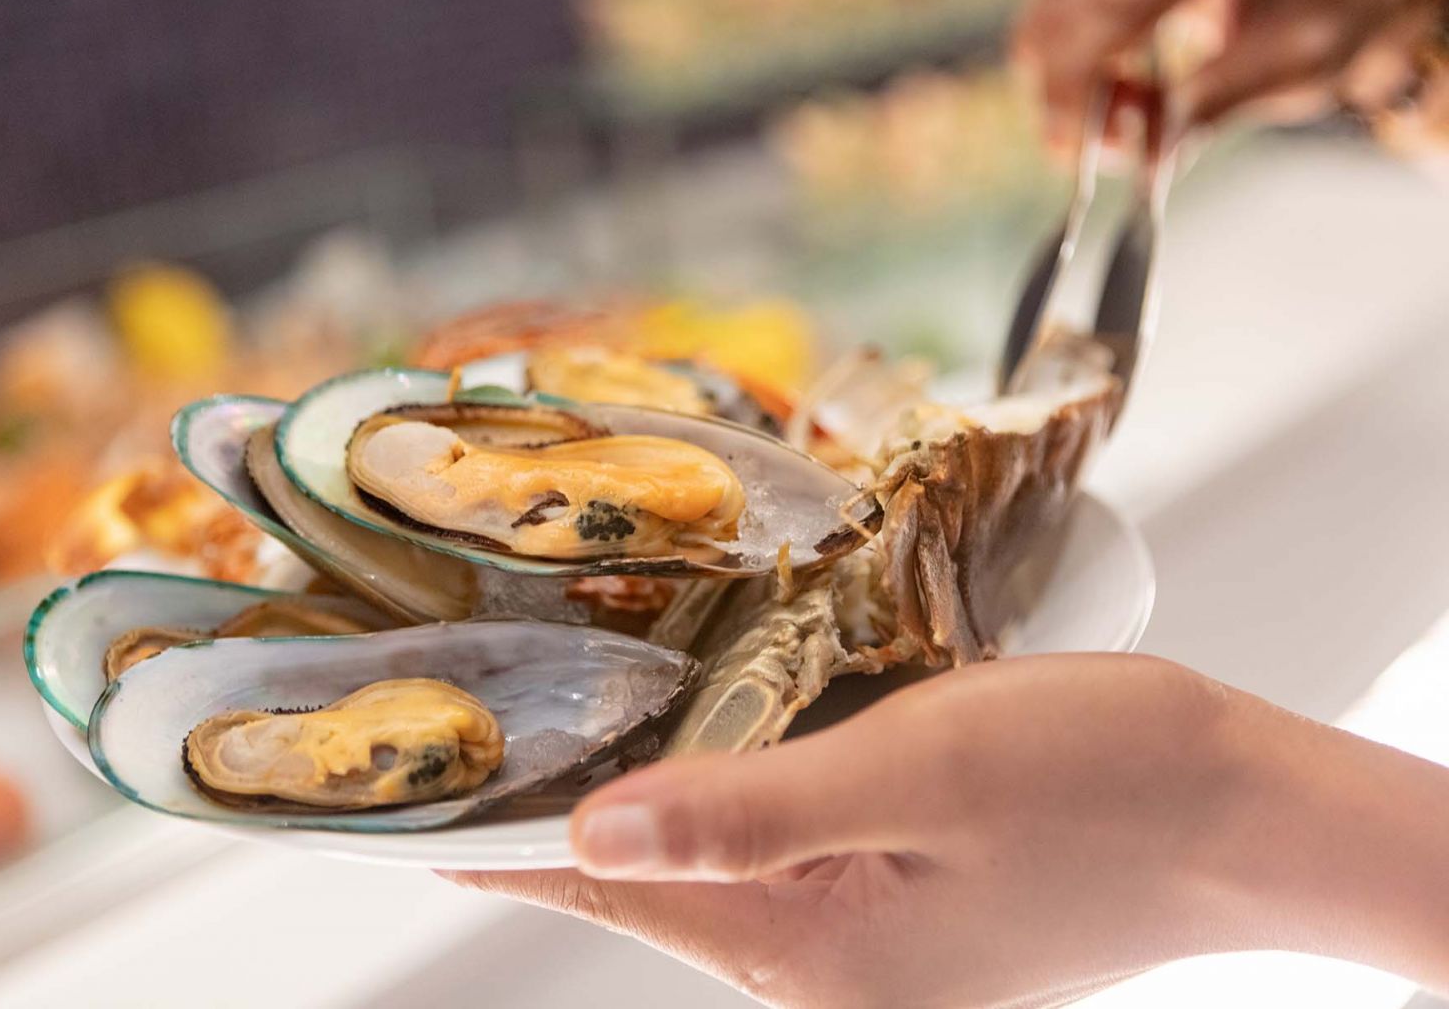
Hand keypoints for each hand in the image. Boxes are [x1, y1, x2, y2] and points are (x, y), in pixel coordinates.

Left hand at [449, 653, 1448, 1007]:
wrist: (1238, 807)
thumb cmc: (1101, 782)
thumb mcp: (920, 774)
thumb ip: (752, 811)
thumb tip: (594, 834)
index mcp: (803, 945)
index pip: (600, 884)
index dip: (496, 829)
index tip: (402, 787)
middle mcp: (813, 951)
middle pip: (639, 867)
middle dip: (556, 787)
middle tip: (473, 696)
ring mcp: (855, 924)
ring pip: (703, 837)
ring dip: (639, 768)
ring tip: (559, 688)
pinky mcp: (893, 884)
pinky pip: (772, 821)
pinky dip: (724, 763)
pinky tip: (703, 706)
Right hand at [1013, 0, 1434, 152]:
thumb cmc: (1332, 11)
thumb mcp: (1295, 65)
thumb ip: (1213, 105)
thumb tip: (1143, 157)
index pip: (1113, 12)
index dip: (1076, 84)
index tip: (1067, 147)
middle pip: (1061, 17)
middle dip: (1067, 96)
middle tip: (1109, 149)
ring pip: (1045, 21)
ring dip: (1065, 87)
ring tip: (1129, 119)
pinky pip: (1057, 23)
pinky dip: (1072, 71)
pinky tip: (1118, 94)